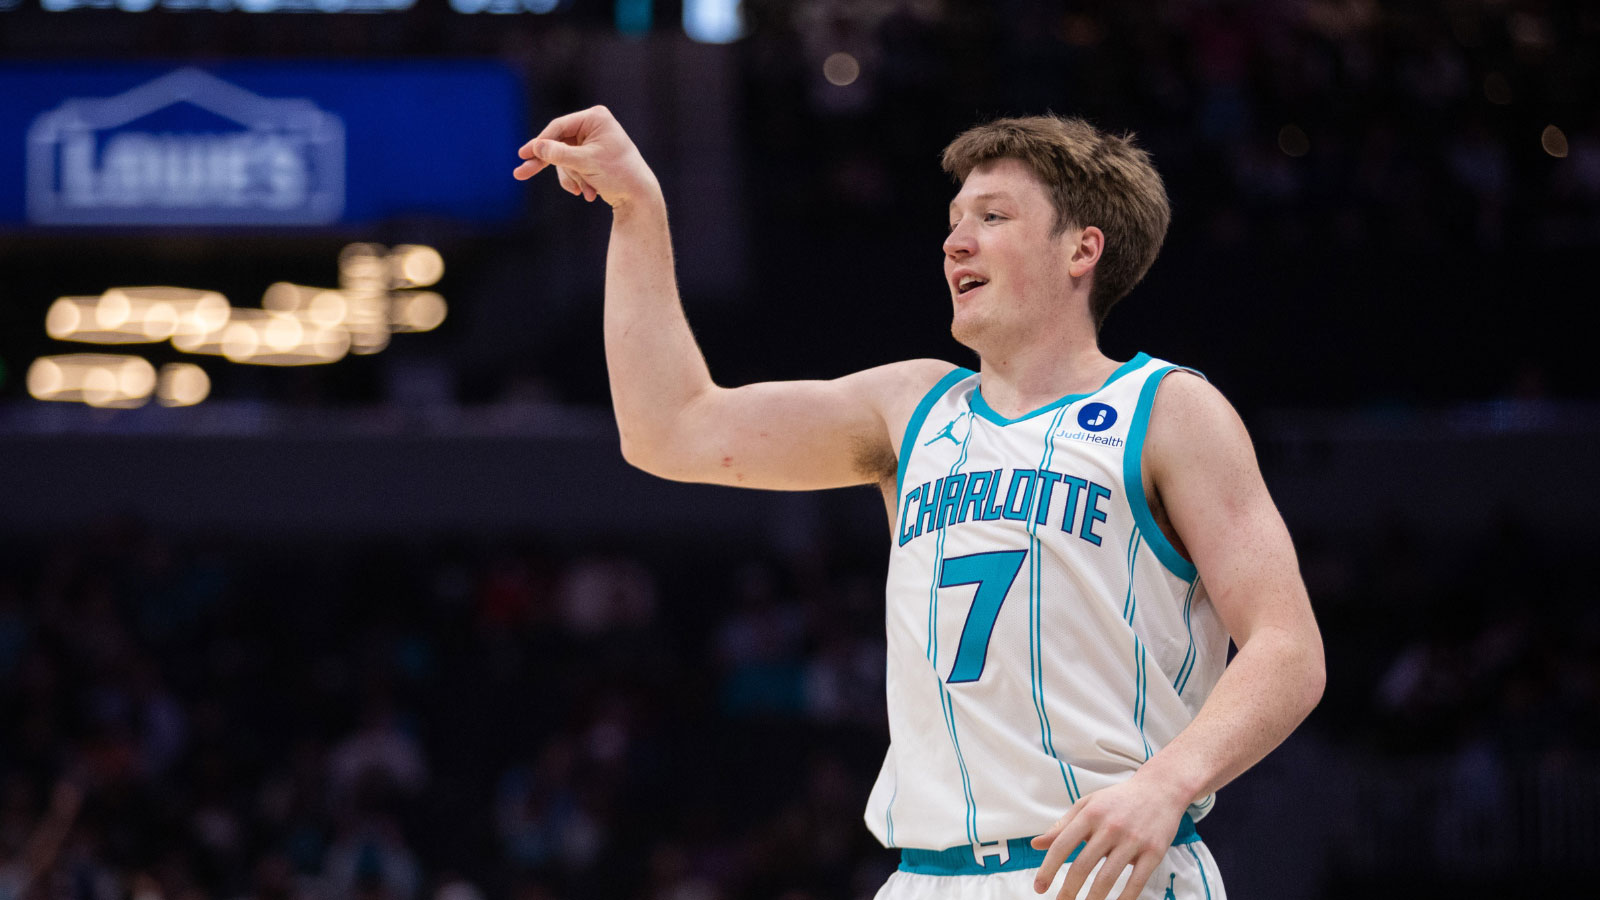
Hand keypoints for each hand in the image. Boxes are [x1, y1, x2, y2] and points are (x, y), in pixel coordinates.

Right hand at [513, 105, 661, 209]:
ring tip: (585, 193)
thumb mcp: (586, 163)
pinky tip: (588, 193)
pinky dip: (577, 181)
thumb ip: (559, 154)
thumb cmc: (618, 174)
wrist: (639, 197)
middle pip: (558, 143)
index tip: (524, 155)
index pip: (559, 127)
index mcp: (595, 118)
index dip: (541, 142)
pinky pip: (571, 167)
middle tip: (521, 173)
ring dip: (572, 178)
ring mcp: (591, 142)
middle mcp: (593, 126)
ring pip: (563, 159)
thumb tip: (536, 146)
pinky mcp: (590, 157)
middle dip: (546, 163)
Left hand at [1029, 774, 1187, 899]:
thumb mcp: (1087, 804)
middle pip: (1083, 866)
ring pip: (1107, 878)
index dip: (1048, 869)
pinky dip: (1124, 899)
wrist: (1160, 789)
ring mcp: (1133, 839)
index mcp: (1090, 814)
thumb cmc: (1117, 800)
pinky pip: (1136, 882)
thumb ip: (1062, 826)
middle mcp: (1110, 826)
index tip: (1039, 887)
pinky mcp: (1154, 851)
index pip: (1062, 846)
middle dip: (1068, 891)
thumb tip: (1036, 844)